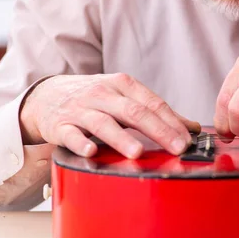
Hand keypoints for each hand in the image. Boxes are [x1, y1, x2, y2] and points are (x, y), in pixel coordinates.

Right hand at [19, 73, 200, 158]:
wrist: (47, 94)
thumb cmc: (94, 98)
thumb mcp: (124, 97)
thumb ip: (155, 111)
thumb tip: (191, 128)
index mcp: (122, 85)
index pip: (152, 103)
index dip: (172, 121)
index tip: (188, 139)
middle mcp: (103, 94)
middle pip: (134, 112)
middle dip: (158, 130)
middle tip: (176, 147)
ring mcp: (81, 109)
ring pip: (104, 123)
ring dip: (121, 138)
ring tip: (137, 153)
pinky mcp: (60, 125)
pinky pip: (71, 135)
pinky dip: (81, 143)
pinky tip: (91, 152)